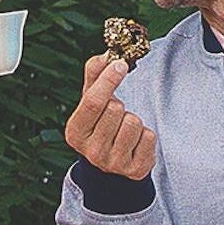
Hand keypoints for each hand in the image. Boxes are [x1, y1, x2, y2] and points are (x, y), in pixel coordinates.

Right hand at [65, 52, 157, 178]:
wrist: (112, 167)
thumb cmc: (100, 125)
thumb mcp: (91, 102)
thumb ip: (94, 76)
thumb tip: (106, 55)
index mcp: (75, 132)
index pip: (93, 101)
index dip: (108, 80)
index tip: (120, 64)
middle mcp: (91, 151)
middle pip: (116, 110)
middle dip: (120, 105)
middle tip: (115, 115)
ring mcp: (113, 163)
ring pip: (134, 123)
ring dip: (133, 120)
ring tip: (125, 129)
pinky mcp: (135, 169)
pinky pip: (148, 137)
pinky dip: (145, 135)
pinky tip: (135, 142)